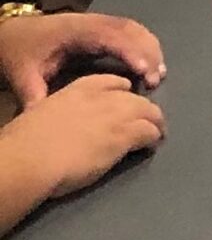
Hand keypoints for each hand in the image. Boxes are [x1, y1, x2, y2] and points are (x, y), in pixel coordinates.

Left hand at [0, 10, 165, 105]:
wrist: (15, 34)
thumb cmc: (22, 54)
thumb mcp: (22, 76)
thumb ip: (35, 97)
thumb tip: (47, 120)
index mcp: (74, 31)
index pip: (110, 37)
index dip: (129, 52)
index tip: (143, 72)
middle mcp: (92, 22)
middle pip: (129, 30)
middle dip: (147, 52)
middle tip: (157, 78)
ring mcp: (99, 22)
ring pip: (134, 29)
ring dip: (150, 48)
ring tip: (159, 73)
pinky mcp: (103, 28)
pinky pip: (131, 31)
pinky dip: (145, 45)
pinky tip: (150, 63)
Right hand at [1, 74, 164, 202]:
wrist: (31, 157)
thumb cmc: (27, 141)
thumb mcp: (43, 115)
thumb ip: (62, 115)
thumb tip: (62, 127)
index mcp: (80, 88)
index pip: (112, 82)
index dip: (123, 91)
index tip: (127, 97)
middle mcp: (104, 97)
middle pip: (136, 98)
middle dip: (144, 109)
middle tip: (148, 121)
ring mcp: (119, 114)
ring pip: (150, 113)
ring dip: (155, 123)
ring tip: (157, 133)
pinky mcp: (126, 134)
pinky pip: (150, 132)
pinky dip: (154, 138)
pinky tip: (152, 145)